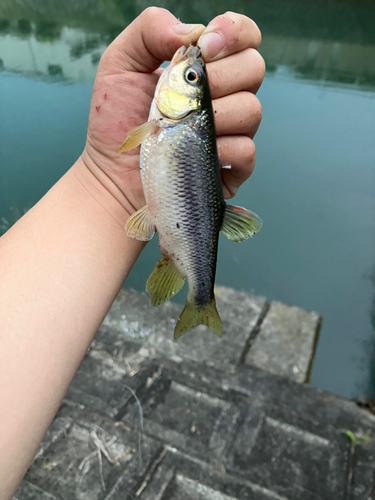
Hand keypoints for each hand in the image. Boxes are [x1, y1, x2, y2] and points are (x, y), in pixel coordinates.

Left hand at [81, 8, 264, 216]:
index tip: (205, 47)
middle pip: (254, 68)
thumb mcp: (120, 63)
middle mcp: (225, 96)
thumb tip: (193, 32)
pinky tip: (194, 153)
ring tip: (181, 128)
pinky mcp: (231, 167)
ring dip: (217, 115)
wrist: (112, 172)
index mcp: (205, 68)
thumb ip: (150, 30)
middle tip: (184, 95)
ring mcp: (231, 132)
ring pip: (252, 110)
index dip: (234, 33)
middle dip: (220, 76)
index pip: (244, 37)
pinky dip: (221, 149)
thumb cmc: (116, 120)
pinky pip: (246, 151)